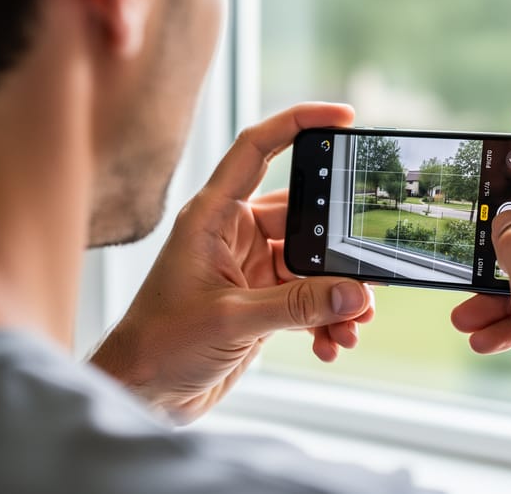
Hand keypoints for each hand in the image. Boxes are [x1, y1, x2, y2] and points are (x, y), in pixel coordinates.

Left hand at [91, 103, 373, 423]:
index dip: (298, 123)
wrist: (143, 393)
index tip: (344, 117)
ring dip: (337, 296)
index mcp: (214, 216)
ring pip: (313, 267)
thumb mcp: (232, 320)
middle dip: (340, 251)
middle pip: (305, 220)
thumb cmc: (159, 344)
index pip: (257, 149)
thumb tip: (356, 293)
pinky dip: (324, 320)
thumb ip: (297, 306)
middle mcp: (234, 236)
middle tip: (368, 275)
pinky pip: (307, 300)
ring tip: (353, 323)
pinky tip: (331, 343)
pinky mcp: (261, 304)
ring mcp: (251, 270)